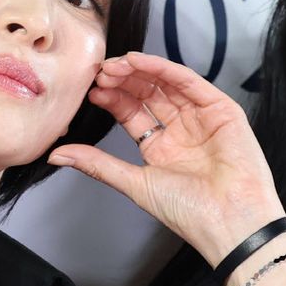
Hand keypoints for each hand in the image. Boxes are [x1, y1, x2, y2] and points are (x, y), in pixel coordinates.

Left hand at [48, 52, 285, 266]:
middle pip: (147, 95)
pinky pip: (190, 82)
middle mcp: (181, 130)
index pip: (132, 114)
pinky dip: (165, 69)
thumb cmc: (188, 211)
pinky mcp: (222, 110)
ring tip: (113, 66)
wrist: (228, 222)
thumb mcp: (133, 182)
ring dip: (139, 71)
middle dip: (122, 81)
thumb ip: (96, 164)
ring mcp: (202, 118)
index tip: (90, 91)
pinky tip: (140, 62)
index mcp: (161, 148)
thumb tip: (56, 154)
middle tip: (99, 74)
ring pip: (166, 84)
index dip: (112, 99)